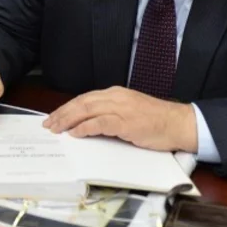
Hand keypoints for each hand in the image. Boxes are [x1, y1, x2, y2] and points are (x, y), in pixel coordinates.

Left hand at [43, 87, 196, 151]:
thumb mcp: (129, 112)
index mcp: (115, 93)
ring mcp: (121, 108)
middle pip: (82, 102)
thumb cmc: (155, 121)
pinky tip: (75, 133)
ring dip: (68, 120)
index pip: (85, 99)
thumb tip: (87, 124)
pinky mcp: (127, 122)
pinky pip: (100, 123)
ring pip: (87, 110)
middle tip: (48, 124)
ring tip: (56, 129)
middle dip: (62, 113)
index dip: (67, 108)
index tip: (54, 117)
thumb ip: (110, 114)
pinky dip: (85, 127)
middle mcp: (116, 97)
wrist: (178, 123)